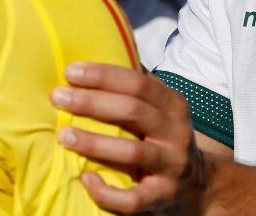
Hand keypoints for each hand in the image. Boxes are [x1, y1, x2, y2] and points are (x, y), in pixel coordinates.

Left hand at [53, 62, 206, 213]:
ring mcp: (172, 166)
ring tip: (64, 135)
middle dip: (91, 102)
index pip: (138, 83)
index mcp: (173, 105)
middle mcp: (176, 133)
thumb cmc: (165, 140)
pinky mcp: (162, 197)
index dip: (104, 75)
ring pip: (132, 151)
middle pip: (133, 110)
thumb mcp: (162, 110)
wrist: (197, 185)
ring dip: (93, 142)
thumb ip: (138, 88)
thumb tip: (101, 56)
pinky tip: (86, 179)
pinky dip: (106, 191)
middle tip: (58, 97)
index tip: (71, 72)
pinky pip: (132, 199)